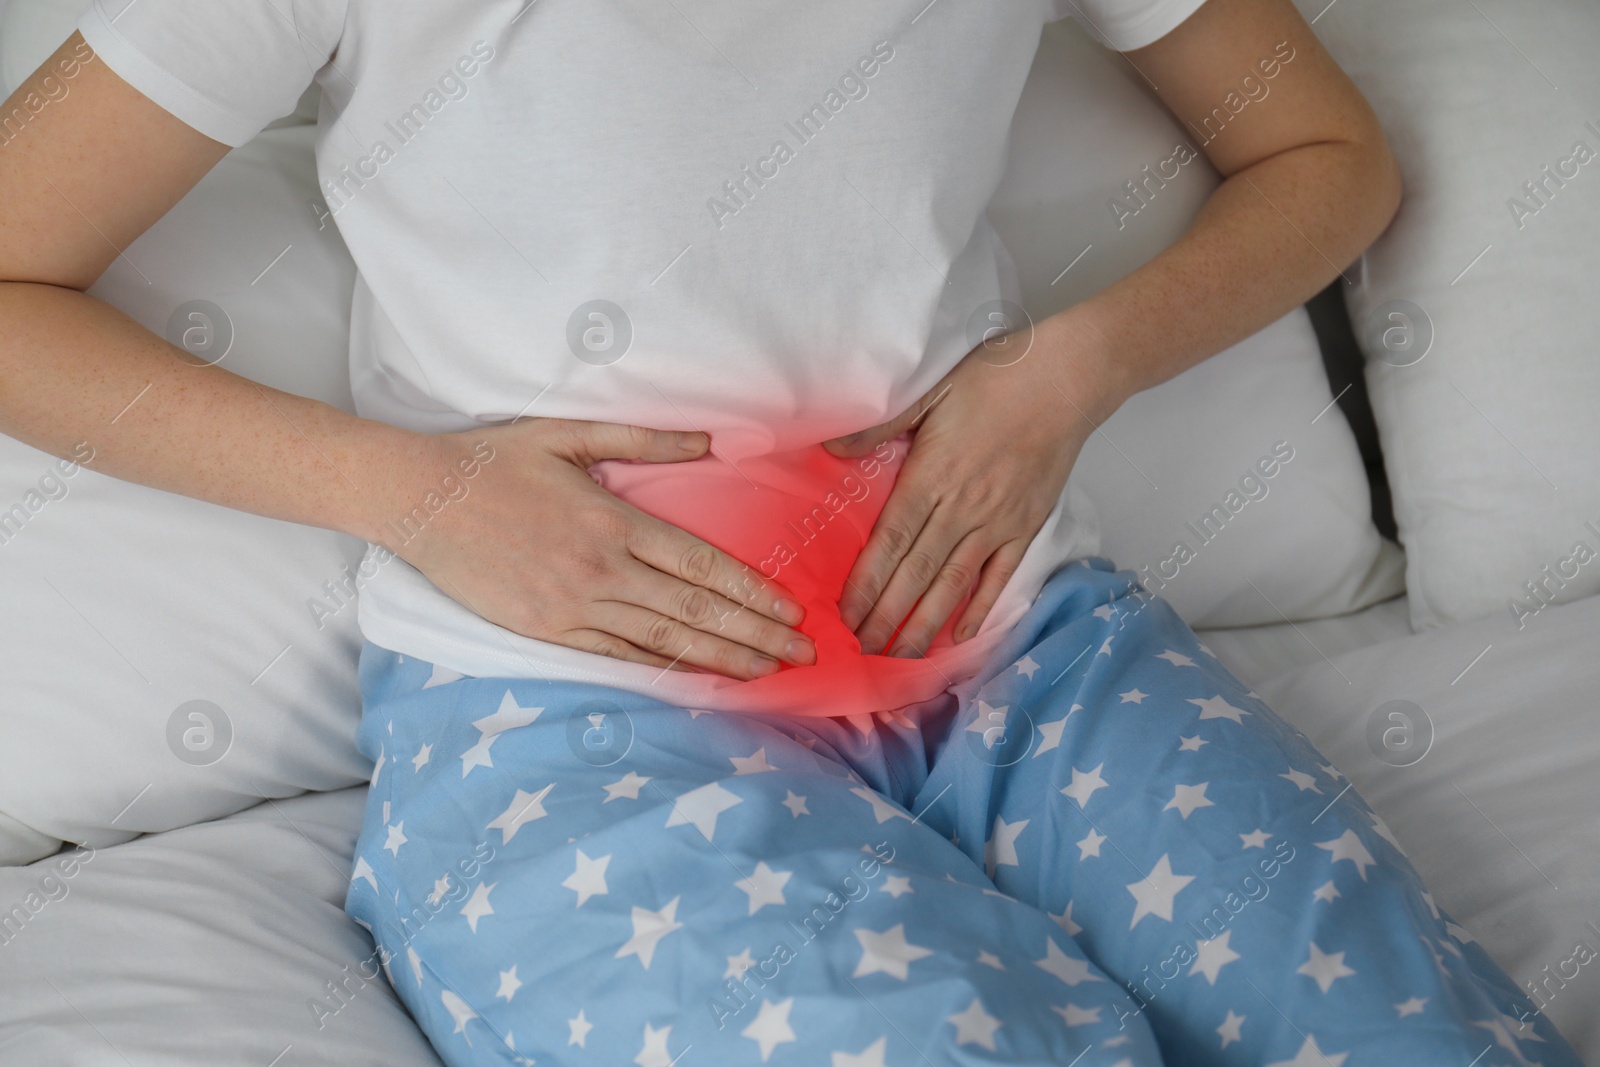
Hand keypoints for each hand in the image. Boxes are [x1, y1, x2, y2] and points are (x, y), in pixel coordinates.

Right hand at [374, 418, 816, 680]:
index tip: (790, 611)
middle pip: (694, 611)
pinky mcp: (546, 630)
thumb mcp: (569, 435)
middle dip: (754, 635)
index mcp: (614, 521)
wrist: (420, 500)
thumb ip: (644, 441)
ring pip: (662, 640)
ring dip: (720, 659)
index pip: (701, 566)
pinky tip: (695, 679)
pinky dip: (661, 669)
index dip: (751, 593)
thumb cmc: (495, 461)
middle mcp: (601, 570)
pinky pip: (616, 656)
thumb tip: (710, 441)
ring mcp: (573, 606)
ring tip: (767, 673)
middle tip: (802, 654)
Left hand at [822, 317, 1119, 656]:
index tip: (845, 616)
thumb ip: (880, 426)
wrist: (1065, 379)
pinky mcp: (1026, 526)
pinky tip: (960, 636)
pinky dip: (979, 609)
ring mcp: (997, 522)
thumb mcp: (927, 391)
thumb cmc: (994, 378)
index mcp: (930, 477)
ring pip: (953, 585)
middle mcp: (961, 509)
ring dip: (925, 625)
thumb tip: (833, 449)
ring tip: (902, 656)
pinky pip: (999, 576)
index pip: (889, 543)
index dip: (866, 584)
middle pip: (916, 574)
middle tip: (863, 651)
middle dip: (887, 617)